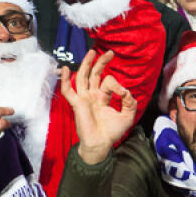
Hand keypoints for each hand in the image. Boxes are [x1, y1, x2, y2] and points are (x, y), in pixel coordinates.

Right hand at [59, 50, 137, 164]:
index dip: (117, 84)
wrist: (101, 144)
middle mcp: (92, 95)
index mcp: (102, 97)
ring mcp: (83, 99)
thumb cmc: (112, 132)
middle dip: (100, 62)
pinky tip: (66, 69)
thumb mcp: (127, 115)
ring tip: (91, 52)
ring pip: (82, 77)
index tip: (123, 93)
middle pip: (94, 74)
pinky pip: (68, 91)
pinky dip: (65, 80)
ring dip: (85, 64)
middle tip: (109, 52)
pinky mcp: (77, 104)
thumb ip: (130, 102)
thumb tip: (125, 90)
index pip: (108, 82)